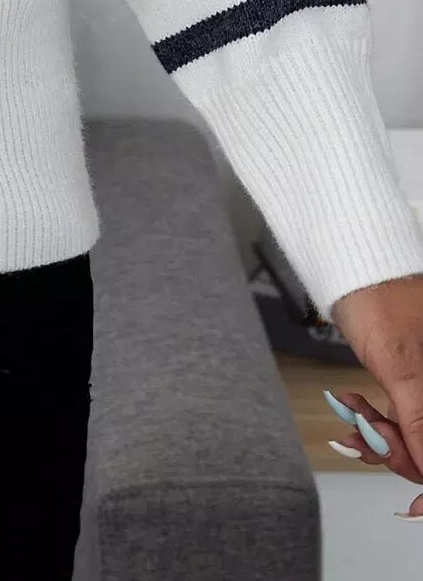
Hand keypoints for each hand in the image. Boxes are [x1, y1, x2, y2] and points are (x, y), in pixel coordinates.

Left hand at [328, 273, 422, 519]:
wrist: (350, 260)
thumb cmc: (378, 295)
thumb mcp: (402, 365)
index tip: (416, 507)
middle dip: (401, 450)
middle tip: (368, 434)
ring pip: (416, 436)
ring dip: (383, 436)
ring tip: (352, 410)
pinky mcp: (413, 382)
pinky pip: (402, 418)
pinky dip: (376, 422)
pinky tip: (352, 410)